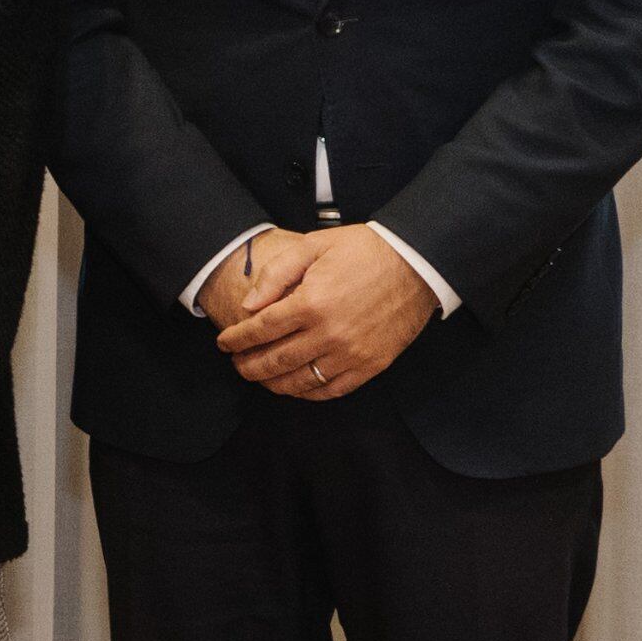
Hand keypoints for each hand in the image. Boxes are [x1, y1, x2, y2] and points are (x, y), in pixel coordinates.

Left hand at [214, 223, 434, 398]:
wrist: (417, 262)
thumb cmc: (364, 251)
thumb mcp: (313, 247)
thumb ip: (276, 275)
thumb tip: (248, 306)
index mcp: (311, 302)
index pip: (260, 330)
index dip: (236, 340)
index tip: (224, 343)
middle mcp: (329, 333)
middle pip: (274, 361)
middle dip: (248, 366)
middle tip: (237, 364)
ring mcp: (351, 353)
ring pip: (300, 381)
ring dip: (273, 383)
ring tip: (260, 377)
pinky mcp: (371, 364)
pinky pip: (332, 390)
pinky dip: (307, 393)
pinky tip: (295, 386)